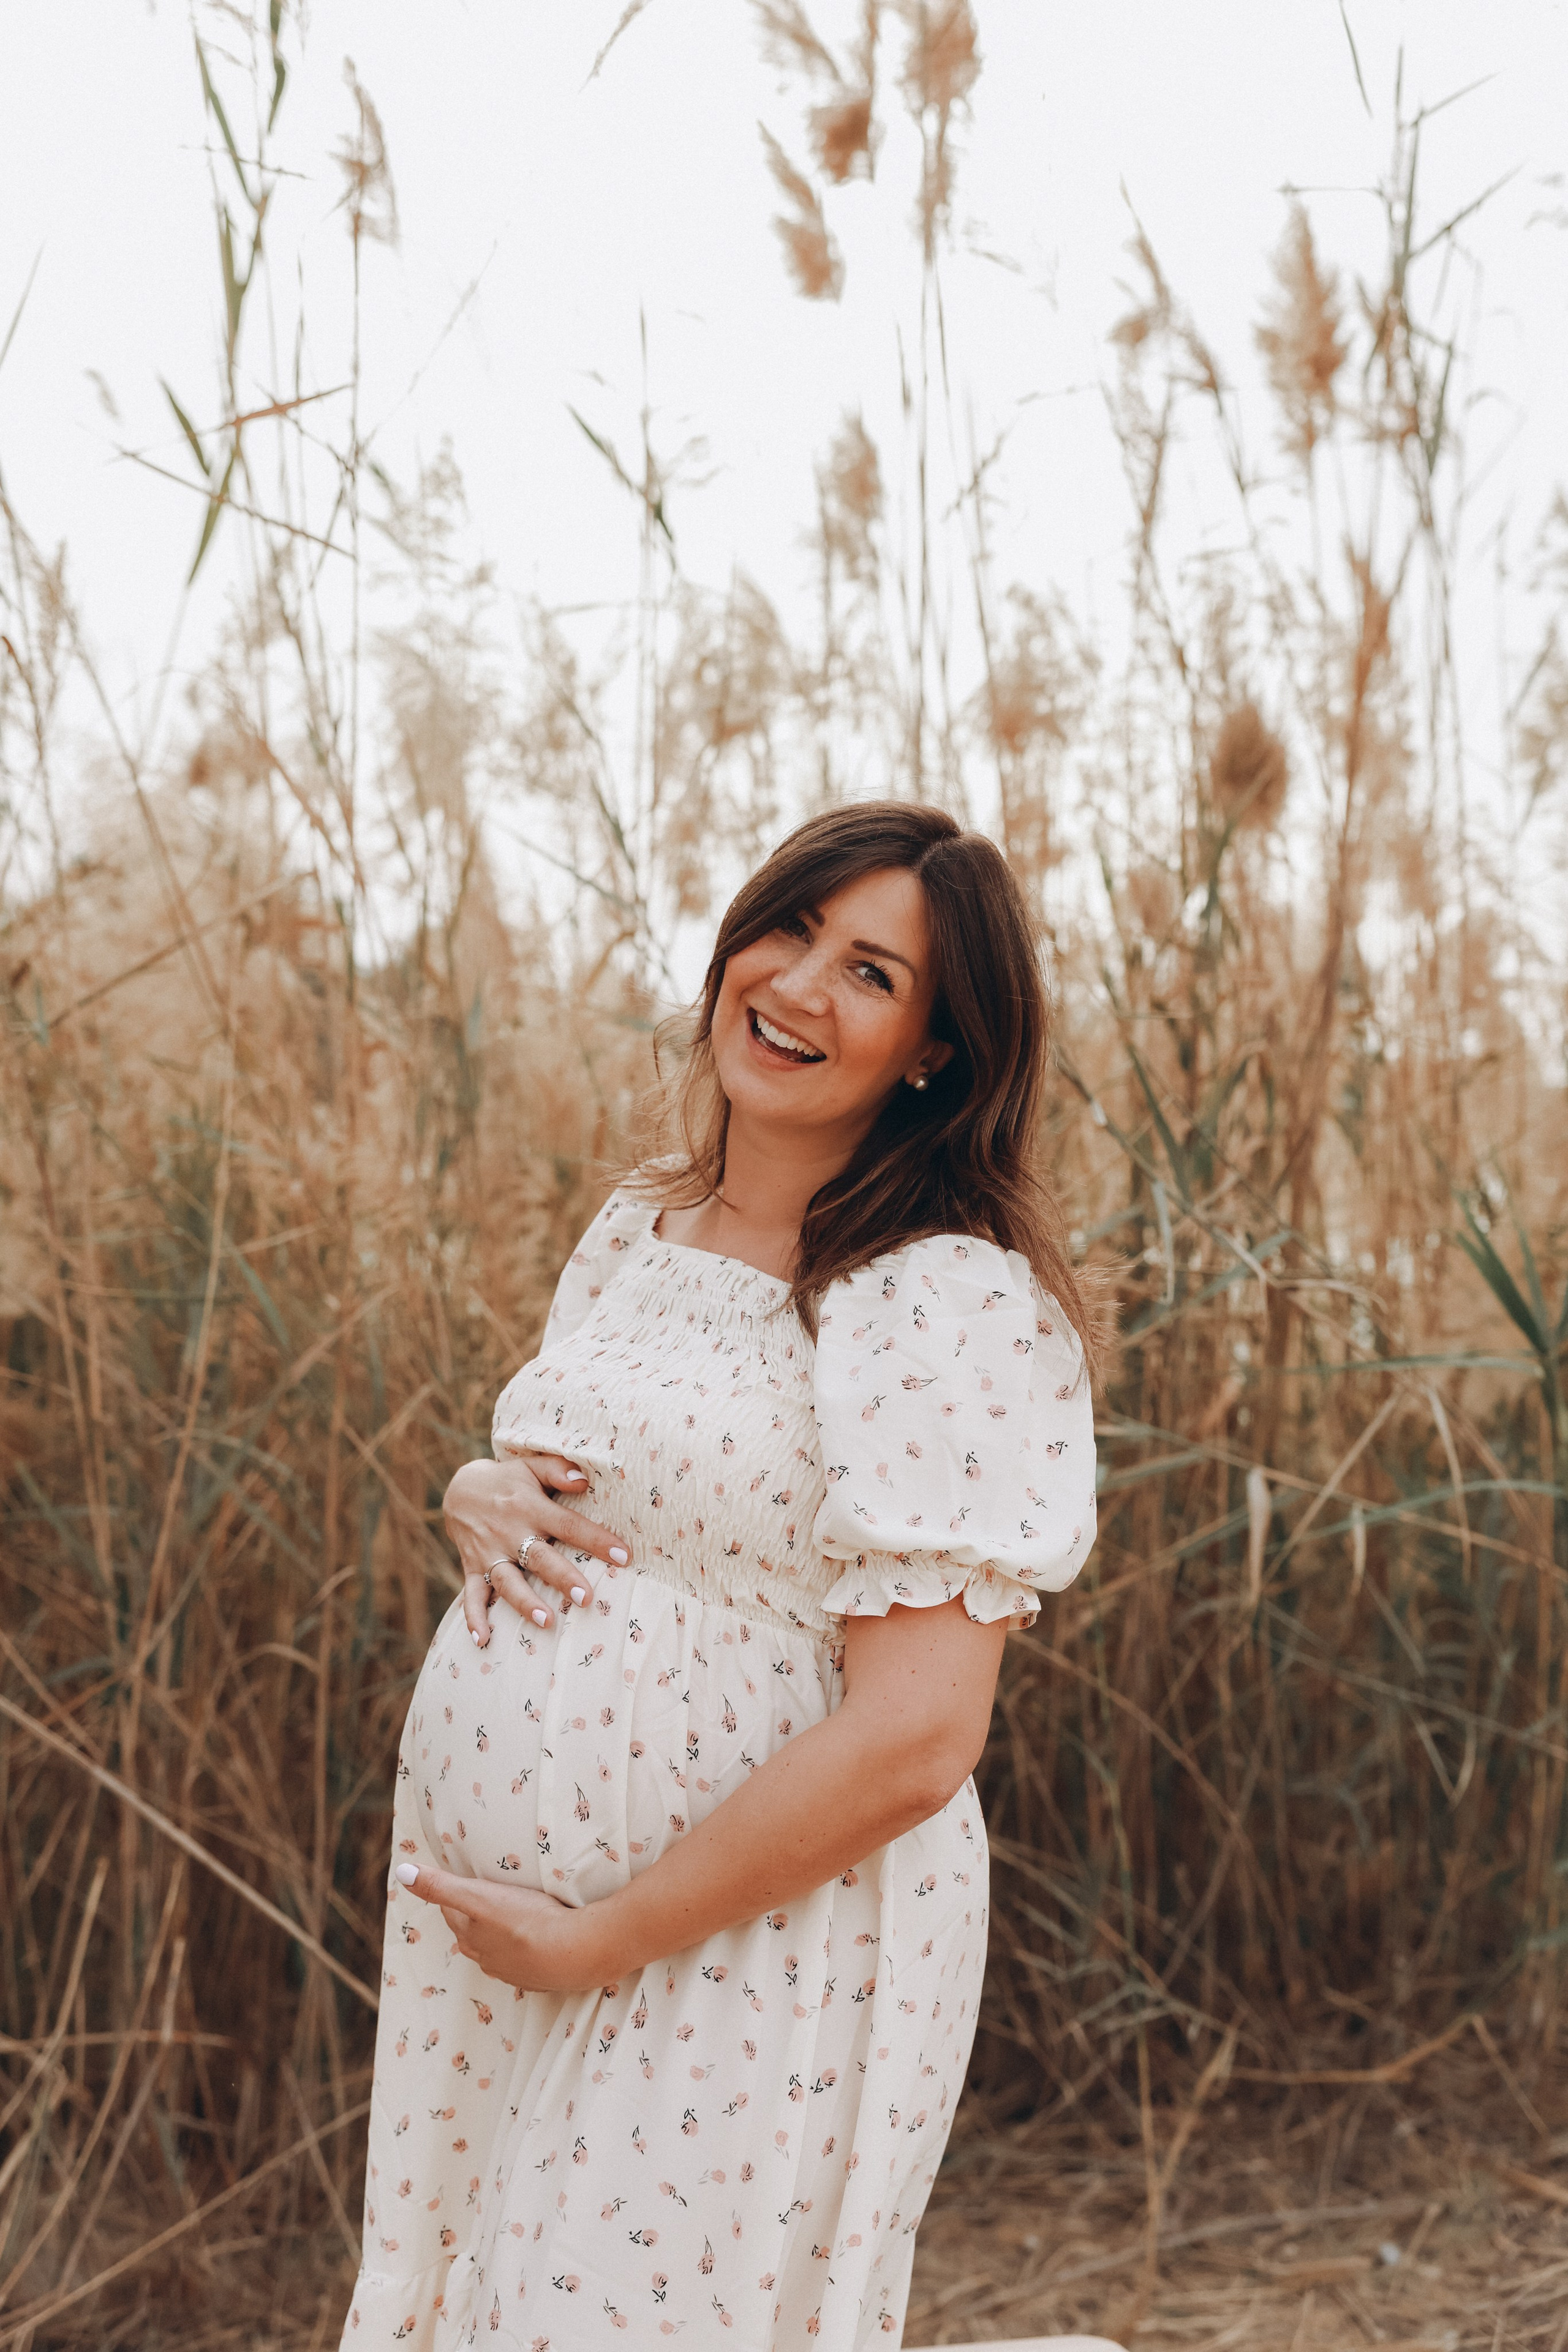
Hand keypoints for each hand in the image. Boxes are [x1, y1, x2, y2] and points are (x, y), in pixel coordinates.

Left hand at [394, 1861, 616, 1992]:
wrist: (575, 1952)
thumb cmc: (525, 1920)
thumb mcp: (478, 1896)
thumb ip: (441, 1885)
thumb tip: (402, 1872)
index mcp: (471, 1936)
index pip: (453, 1912)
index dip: (454, 1895)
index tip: (459, 1881)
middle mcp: (487, 1958)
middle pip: (473, 1933)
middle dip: (474, 1916)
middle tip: (483, 1896)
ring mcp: (514, 1971)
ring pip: (497, 1949)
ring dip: (499, 1935)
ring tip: (509, 1916)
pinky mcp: (540, 1976)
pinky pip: (525, 1961)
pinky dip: (525, 1950)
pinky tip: (536, 1941)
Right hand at [443, 1451, 629, 1644]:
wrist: (459, 1490)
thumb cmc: (508, 1481)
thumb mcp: (531, 1466)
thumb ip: (558, 1470)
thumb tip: (585, 1480)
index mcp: (529, 1507)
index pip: (568, 1525)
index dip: (596, 1540)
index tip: (623, 1556)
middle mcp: (509, 1532)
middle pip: (539, 1558)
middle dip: (563, 1578)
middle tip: (587, 1598)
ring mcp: (489, 1553)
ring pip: (507, 1580)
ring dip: (524, 1602)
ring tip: (546, 1621)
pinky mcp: (472, 1567)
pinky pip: (471, 1594)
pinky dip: (475, 1617)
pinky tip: (483, 1640)